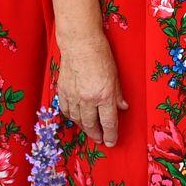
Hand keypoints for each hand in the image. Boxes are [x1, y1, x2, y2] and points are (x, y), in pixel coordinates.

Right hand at [56, 30, 126, 146]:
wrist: (80, 43)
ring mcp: (73, 96)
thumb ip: (118, 94)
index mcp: (104, 95)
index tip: (111, 142)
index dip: (110, 135)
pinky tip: (77, 119)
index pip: (109, 122)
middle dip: (97, 135)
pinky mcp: (63, 91)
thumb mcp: (115, 75)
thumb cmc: (100, 55)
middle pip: (91, 125)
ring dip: (84, 128)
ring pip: (78, 120)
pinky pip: (67, 110)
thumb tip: (122, 108)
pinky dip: (72, 117)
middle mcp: (88, 99)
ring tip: (90, 131)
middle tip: (100, 140)